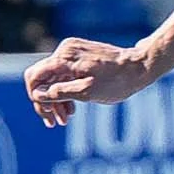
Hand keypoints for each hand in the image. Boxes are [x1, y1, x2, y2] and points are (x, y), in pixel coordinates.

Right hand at [25, 37, 149, 127]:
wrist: (139, 67)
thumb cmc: (116, 82)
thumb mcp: (87, 92)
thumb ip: (59, 92)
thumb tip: (37, 95)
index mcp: (64, 58)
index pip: (34, 77)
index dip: (36, 98)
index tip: (48, 115)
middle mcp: (65, 51)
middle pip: (42, 79)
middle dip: (47, 102)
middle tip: (57, 122)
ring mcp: (72, 52)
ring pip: (53, 78)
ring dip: (56, 99)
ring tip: (67, 118)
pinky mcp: (79, 56)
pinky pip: (64, 74)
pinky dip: (65, 90)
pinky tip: (73, 106)